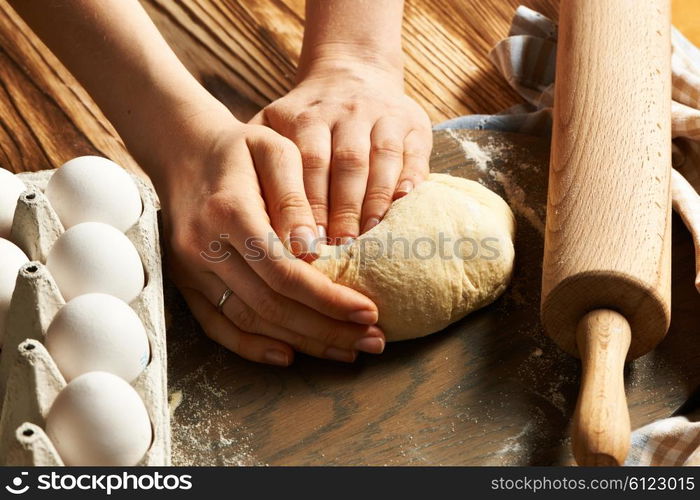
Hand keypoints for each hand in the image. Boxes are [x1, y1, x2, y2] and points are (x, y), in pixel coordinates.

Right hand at [152, 104, 384, 365]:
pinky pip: (217, 326)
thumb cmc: (239, 149)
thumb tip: (314, 251)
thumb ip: (294, 195)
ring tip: (346, 351)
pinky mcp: (186, 282)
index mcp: (229, 212)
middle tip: (372, 342)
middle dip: (326, 329)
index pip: (284, 271)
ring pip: (250, 320)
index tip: (368, 312)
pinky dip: (251, 347)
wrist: (183, 152)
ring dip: (301, 342)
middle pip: (271, 305)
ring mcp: (190, 270)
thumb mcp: (274, 150)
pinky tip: (288, 356)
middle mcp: (204, 247)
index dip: (328, 298)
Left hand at [252, 60, 431, 242]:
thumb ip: (259, 161)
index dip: (310, 203)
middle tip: (340, 246)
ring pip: (381, 156)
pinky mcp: (412, 123)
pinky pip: (413, 152)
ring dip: (376, 198)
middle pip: (347, 162)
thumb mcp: (272, 125)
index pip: (308, 162)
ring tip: (369, 234)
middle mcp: (345, 112)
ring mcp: (381, 115)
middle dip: (344, 207)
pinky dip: (411, 178)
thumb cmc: (306, 120)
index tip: (308, 240)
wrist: (352, 73)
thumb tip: (250, 217)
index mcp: (306, 116)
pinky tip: (403, 204)